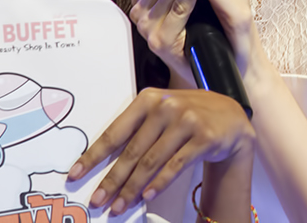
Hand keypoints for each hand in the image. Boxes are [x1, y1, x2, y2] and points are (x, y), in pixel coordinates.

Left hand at [68, 87, 254, 214]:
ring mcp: (188, 121)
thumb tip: (102, 164)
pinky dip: (159, 183)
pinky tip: (146, 196)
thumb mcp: (161, 113)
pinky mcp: (205, 137)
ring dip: (132, 188)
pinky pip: (175, 165)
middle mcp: (167, 107)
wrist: (231, 117)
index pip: (115, 132)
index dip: (94, 156)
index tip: (75, 175)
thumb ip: (136, 130)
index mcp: (149, 99)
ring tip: (119, 206)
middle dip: (112, 180)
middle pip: (133, 151)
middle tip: (97, 200)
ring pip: (152, 162)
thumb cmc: (187, 117)